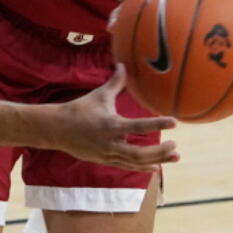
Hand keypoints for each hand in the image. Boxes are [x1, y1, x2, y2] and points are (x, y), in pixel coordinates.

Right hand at [54, 65, 178, 170]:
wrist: (57, 129)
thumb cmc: (79, 109)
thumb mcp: (99, 95)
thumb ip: (115, 83)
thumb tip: (123, 65)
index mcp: (111, 124)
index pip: (139, 126)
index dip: (157, 124)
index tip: (175, 122)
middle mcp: (111, 142)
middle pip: (140, 153)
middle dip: (160, 151)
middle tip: (175, 145)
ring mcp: (108, 154)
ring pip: (136, 162)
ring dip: (157, 160)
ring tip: (175, 157)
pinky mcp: (105, 161)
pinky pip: (127, 166)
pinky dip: (143, 167)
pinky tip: (157, 167)